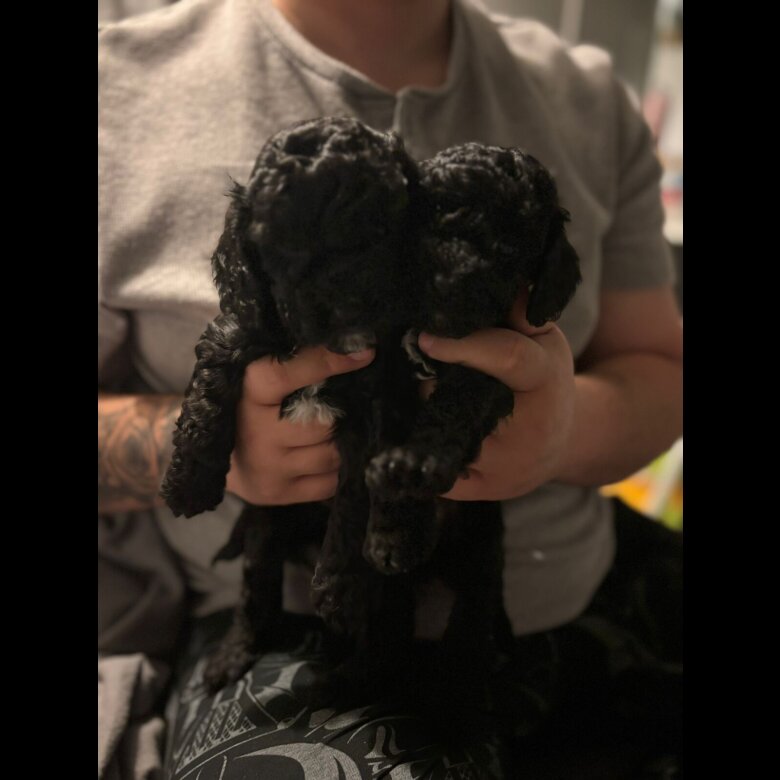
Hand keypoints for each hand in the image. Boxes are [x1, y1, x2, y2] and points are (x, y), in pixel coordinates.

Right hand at [225, 346, 373, 504]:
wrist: (221, 461)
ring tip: (340, 433)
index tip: (362, 353)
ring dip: (343, 443)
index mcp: (247, 396)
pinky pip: (330, 483)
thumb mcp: (259, 382)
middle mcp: (257, 435)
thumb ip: (292, 366)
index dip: (325, 362)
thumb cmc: (249, 409)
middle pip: (323, 423)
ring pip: (331, 454)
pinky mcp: (279, 494)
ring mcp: (269, 468)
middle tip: (350, 407)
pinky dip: (338, 470)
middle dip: (341, 415)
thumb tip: (349, 346)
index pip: (282, 375)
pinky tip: (329, 457)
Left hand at [418, 290, 575, 500]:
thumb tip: (486, 276)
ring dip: (416, 410)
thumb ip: (519, 312)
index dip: (464, 345)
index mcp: (545, 383)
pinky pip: (430, 465)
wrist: (558, 443)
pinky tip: (410, 426)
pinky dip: (414, 445)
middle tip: (409, 364)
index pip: (507, 357)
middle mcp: (526, 434)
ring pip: (438, 431)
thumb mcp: (544, 340)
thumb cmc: (545, 380)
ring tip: (411, 393)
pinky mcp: (476, 492)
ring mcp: (501, 471)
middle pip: (459, 398)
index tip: (425, 336)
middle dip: (429, 380)